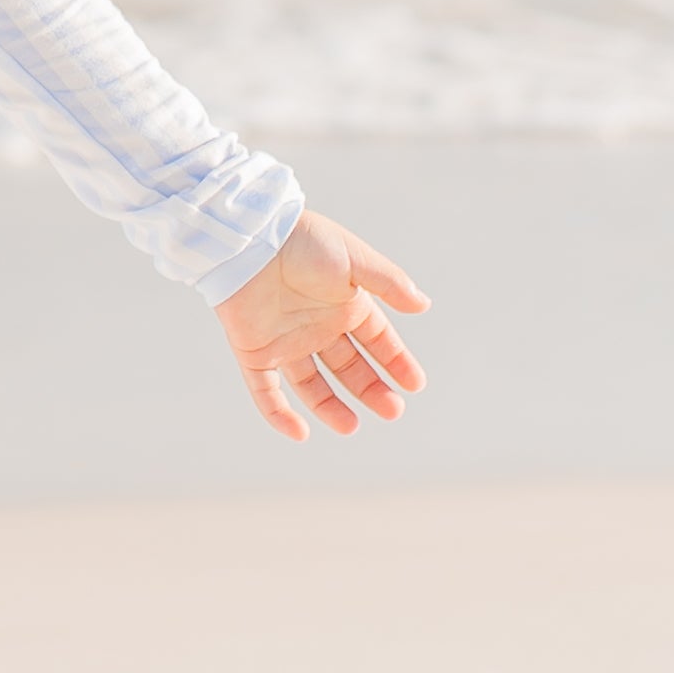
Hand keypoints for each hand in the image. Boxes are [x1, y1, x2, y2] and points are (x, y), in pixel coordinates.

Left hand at [214, 211, 428, 440]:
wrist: (250, 239)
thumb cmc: (304, 242)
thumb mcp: (354, 259)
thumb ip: (389, 282)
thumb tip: (423, 304)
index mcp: (344, 304)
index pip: (378, 341)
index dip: (397, 362)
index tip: (416, 384)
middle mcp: (317, 327)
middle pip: (349, 367)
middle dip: (371, 389)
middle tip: (392, 411)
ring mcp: (286, 342)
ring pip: (311, 384)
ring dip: (331, 407)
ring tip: (351, 426)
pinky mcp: (254, 352)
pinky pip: (266, 391)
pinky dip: (278, 414)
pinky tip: (299, 434)